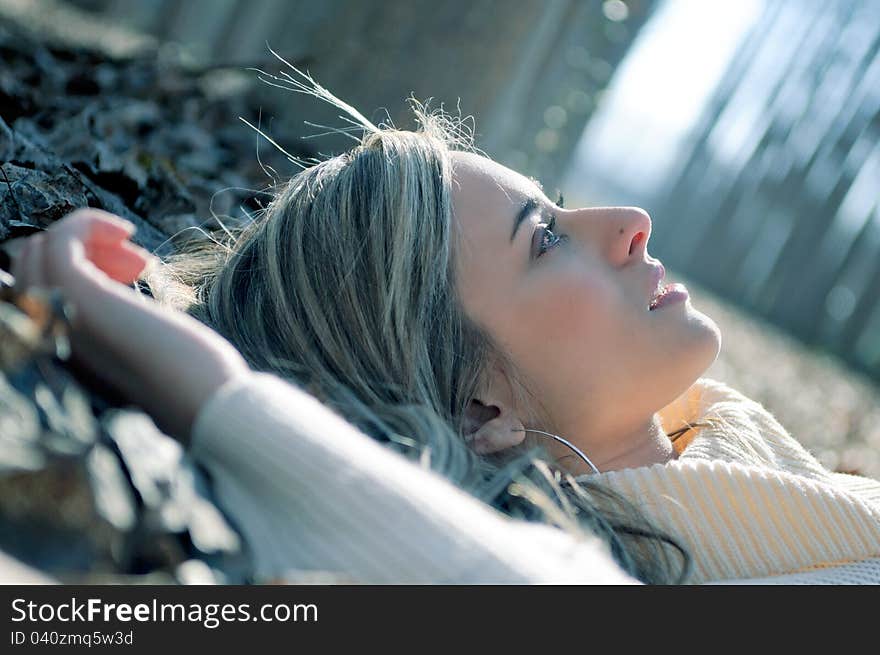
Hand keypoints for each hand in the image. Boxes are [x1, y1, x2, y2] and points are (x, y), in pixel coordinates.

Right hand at [10, 208, 250, 443]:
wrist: (210, 406)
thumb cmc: (193, 382)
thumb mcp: (149, 355)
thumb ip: (126, 335)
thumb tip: (131, 311)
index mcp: (65, 354)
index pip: (38, 295)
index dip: (81, 270)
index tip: (133, 269)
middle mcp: (51, 339)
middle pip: (33, 269)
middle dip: (82, 252)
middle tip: (137, 262)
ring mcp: (62, 319)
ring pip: (40, 252)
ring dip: (87, 237)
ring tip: (138, 255)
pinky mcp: (82, 300)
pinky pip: (59, 243)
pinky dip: (86, 224)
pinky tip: (126, 230)